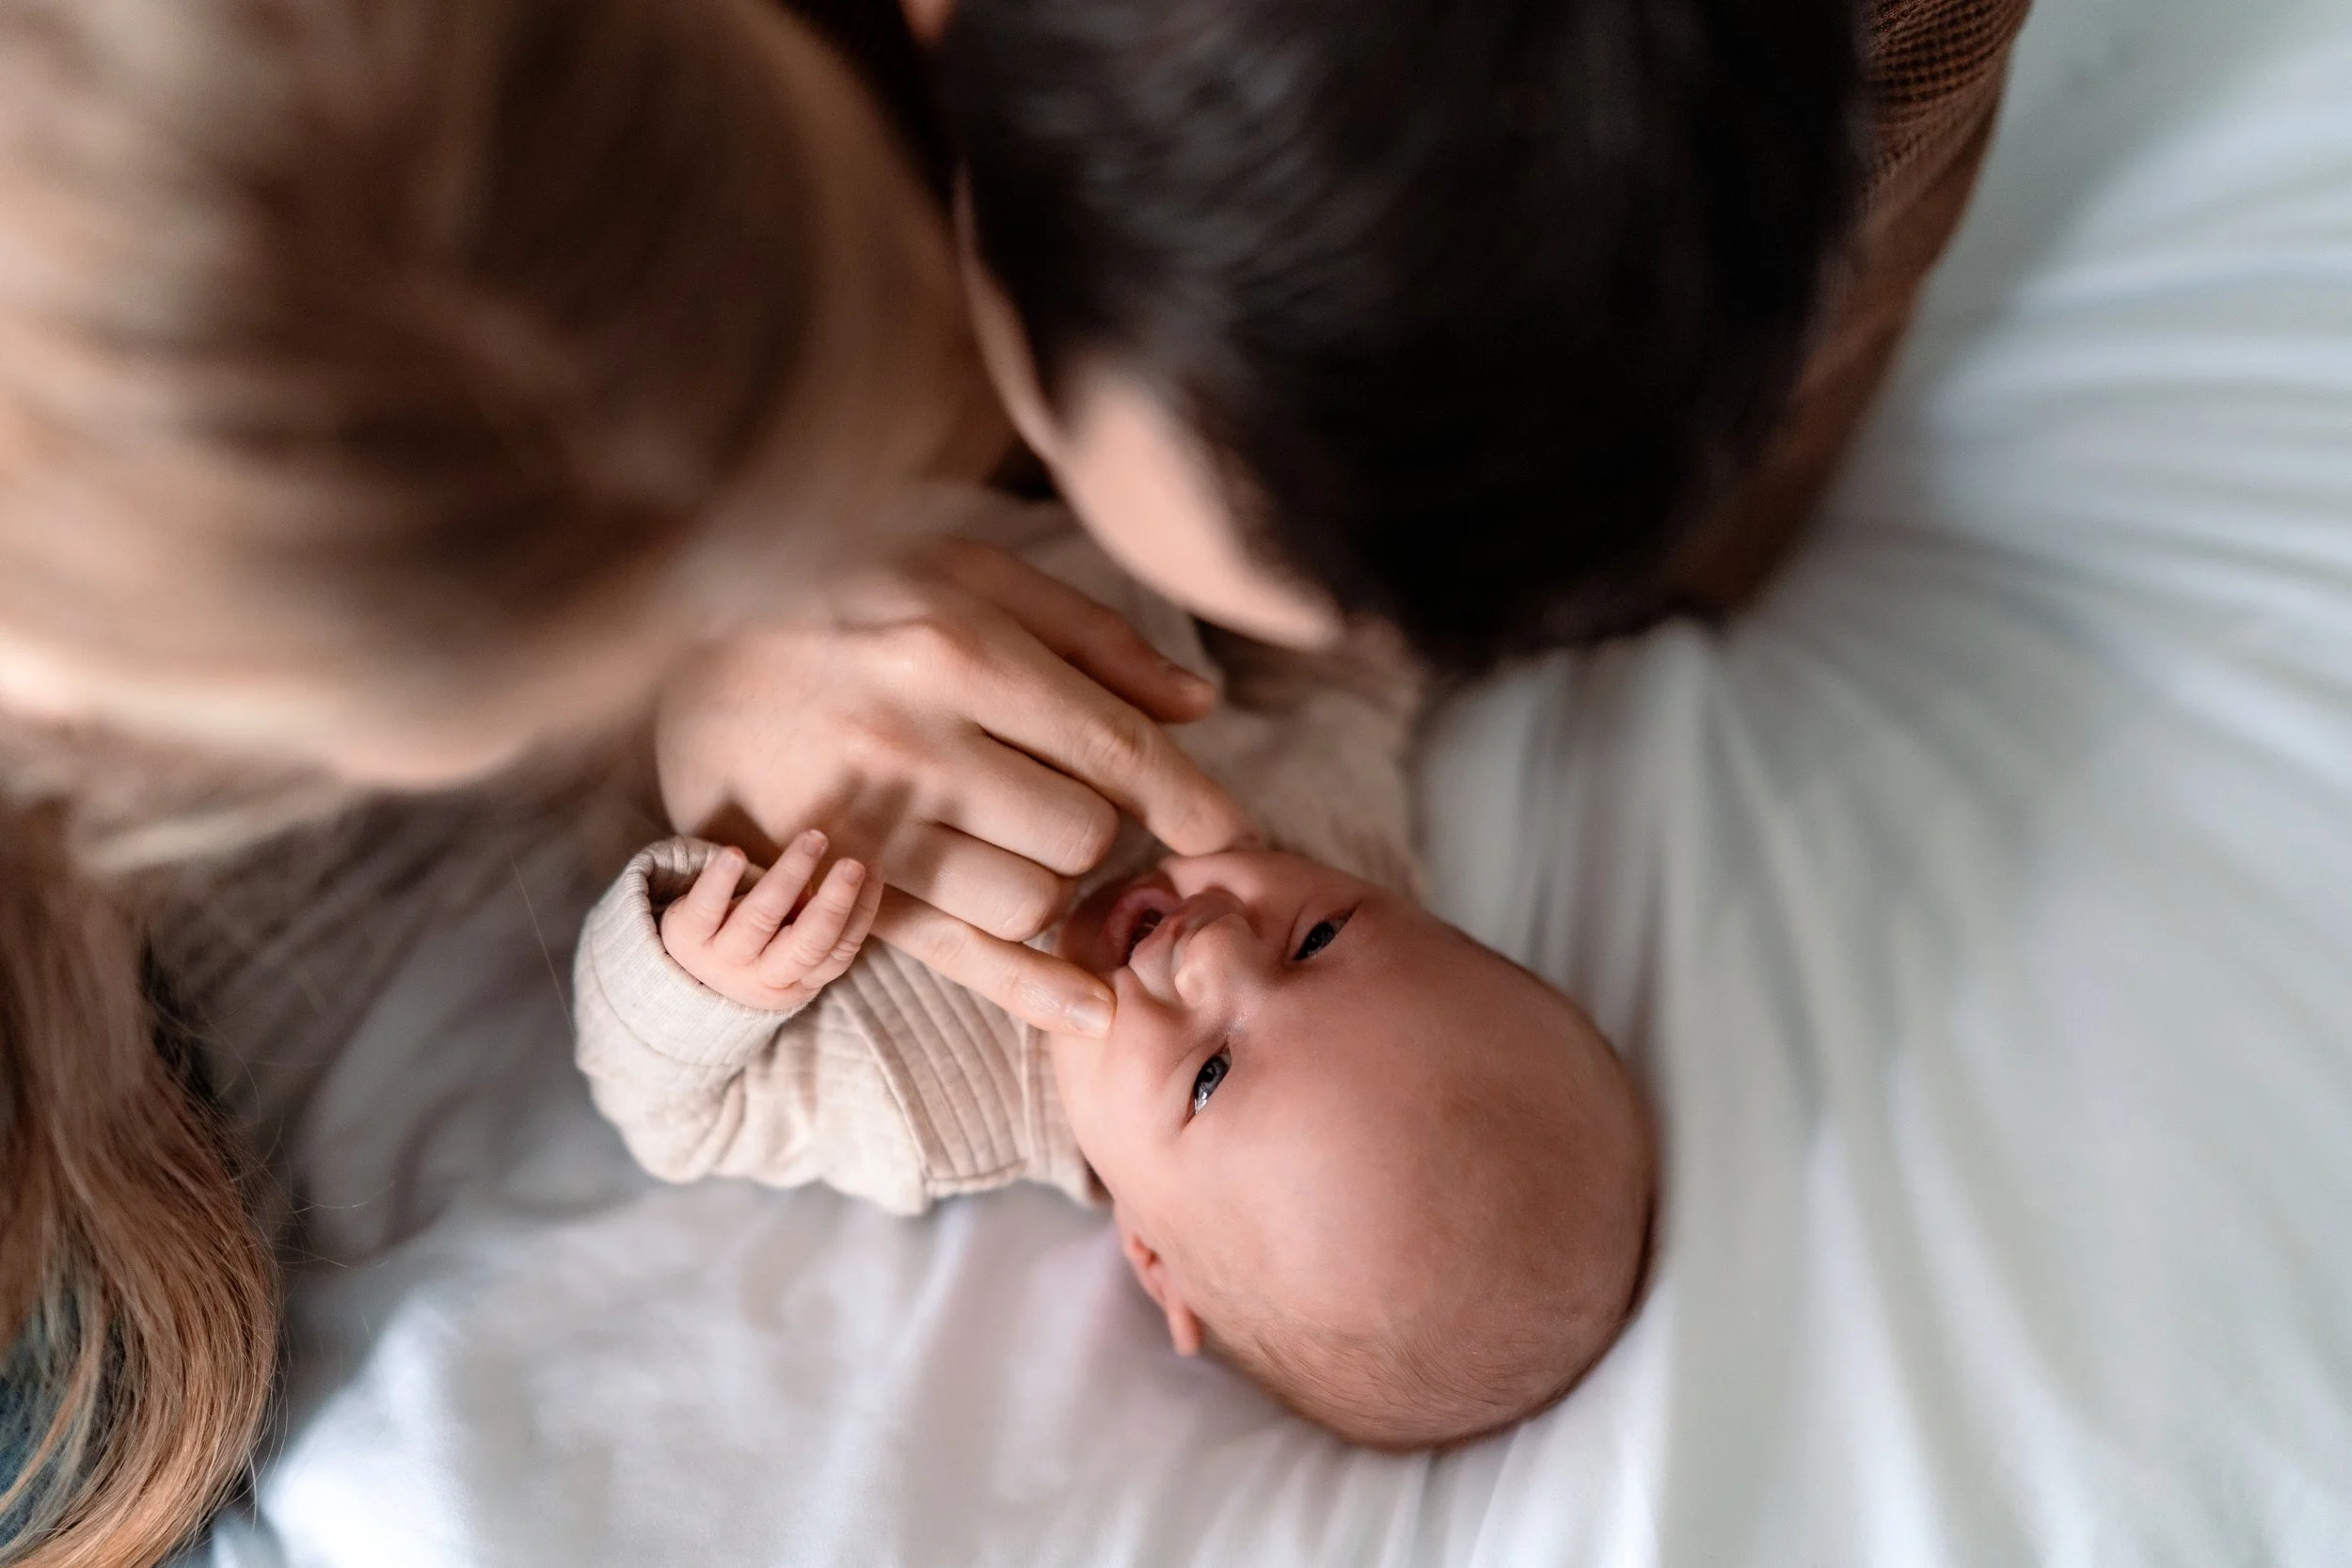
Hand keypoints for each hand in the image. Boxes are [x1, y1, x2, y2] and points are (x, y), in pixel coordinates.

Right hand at [655, 537, 1252, 1035]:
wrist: (672, 638)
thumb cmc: (842, 590)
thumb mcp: (962, 570)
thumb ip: (1087, 635)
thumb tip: (1199, 704)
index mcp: (956, 642)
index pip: (1113, 745)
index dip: (1190, 800)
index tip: (1232, 832)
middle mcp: (913, 737)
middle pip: (1082, 830)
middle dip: (1104, 827)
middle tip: (1080, 804)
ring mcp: (867, 822)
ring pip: (1030, 896)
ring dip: (1055, 883)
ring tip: (1023, 842)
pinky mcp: (834, 885)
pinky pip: (958, 955)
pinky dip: (1032, 988)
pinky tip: (1086, 1007)